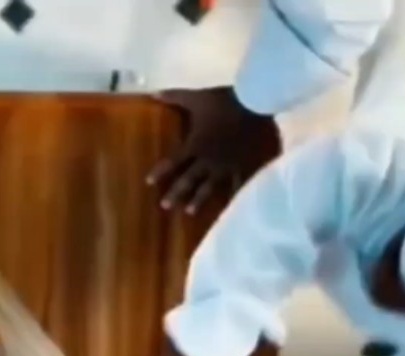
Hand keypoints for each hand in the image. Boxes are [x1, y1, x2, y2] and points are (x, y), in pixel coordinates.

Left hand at [147, 87, 279, 213]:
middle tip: (165, 206)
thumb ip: (175, 97)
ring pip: (209, 187)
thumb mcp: (197, 98)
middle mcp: (208, 159)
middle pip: (188, 180)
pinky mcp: (244, 166)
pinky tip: (232, 207)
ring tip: (190, 212)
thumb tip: (153, 94)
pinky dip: (234, 195)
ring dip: (199, 199)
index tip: (148, 182)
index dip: (160, 171)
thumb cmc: (224, 101)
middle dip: (176, 193)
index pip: (173, 161)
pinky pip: (238, 184)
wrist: (256, 103)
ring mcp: (226, 165)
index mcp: (195, 144)